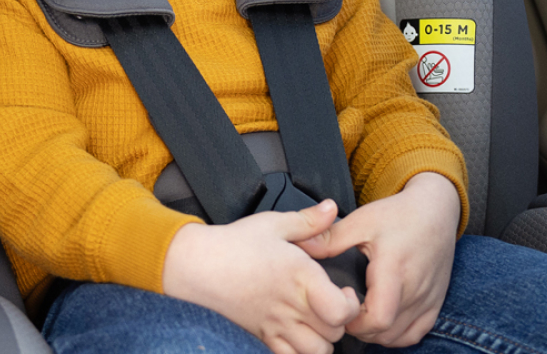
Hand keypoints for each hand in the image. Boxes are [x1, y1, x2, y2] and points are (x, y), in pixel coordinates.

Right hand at [163, 199, 361, 353]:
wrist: (197, 265)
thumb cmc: (234, 244)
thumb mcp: (274, 224)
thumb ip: (308, 220)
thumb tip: (330, 208)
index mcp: (300, 276)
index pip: (340, 311)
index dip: (350, 305)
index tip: (344, 291)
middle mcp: (291, 306)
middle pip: (334, 334)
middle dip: (339, 321)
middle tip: (331, 304)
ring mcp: (275, 325)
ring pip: (316, 352)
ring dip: (322, 340)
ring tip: (317, 322)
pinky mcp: (261, 336)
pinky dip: (299, 351)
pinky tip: (297, 334)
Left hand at [297, 173, 460, 347]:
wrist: (436, 209)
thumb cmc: (399, 214)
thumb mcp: (362, 220)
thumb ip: (331, 238)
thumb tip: (301, 247)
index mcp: (393, 269)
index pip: (377, 318)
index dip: (354, 323)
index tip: (340, 307)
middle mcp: (414, 289)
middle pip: (385, 332)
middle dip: (360, 330)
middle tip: (344, 313)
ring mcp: (428, 298)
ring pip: (399, 337)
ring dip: (377, 334)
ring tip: (360, 316)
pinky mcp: (435, 302)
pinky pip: (416, 333)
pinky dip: (397, 335)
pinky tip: (383, 321)